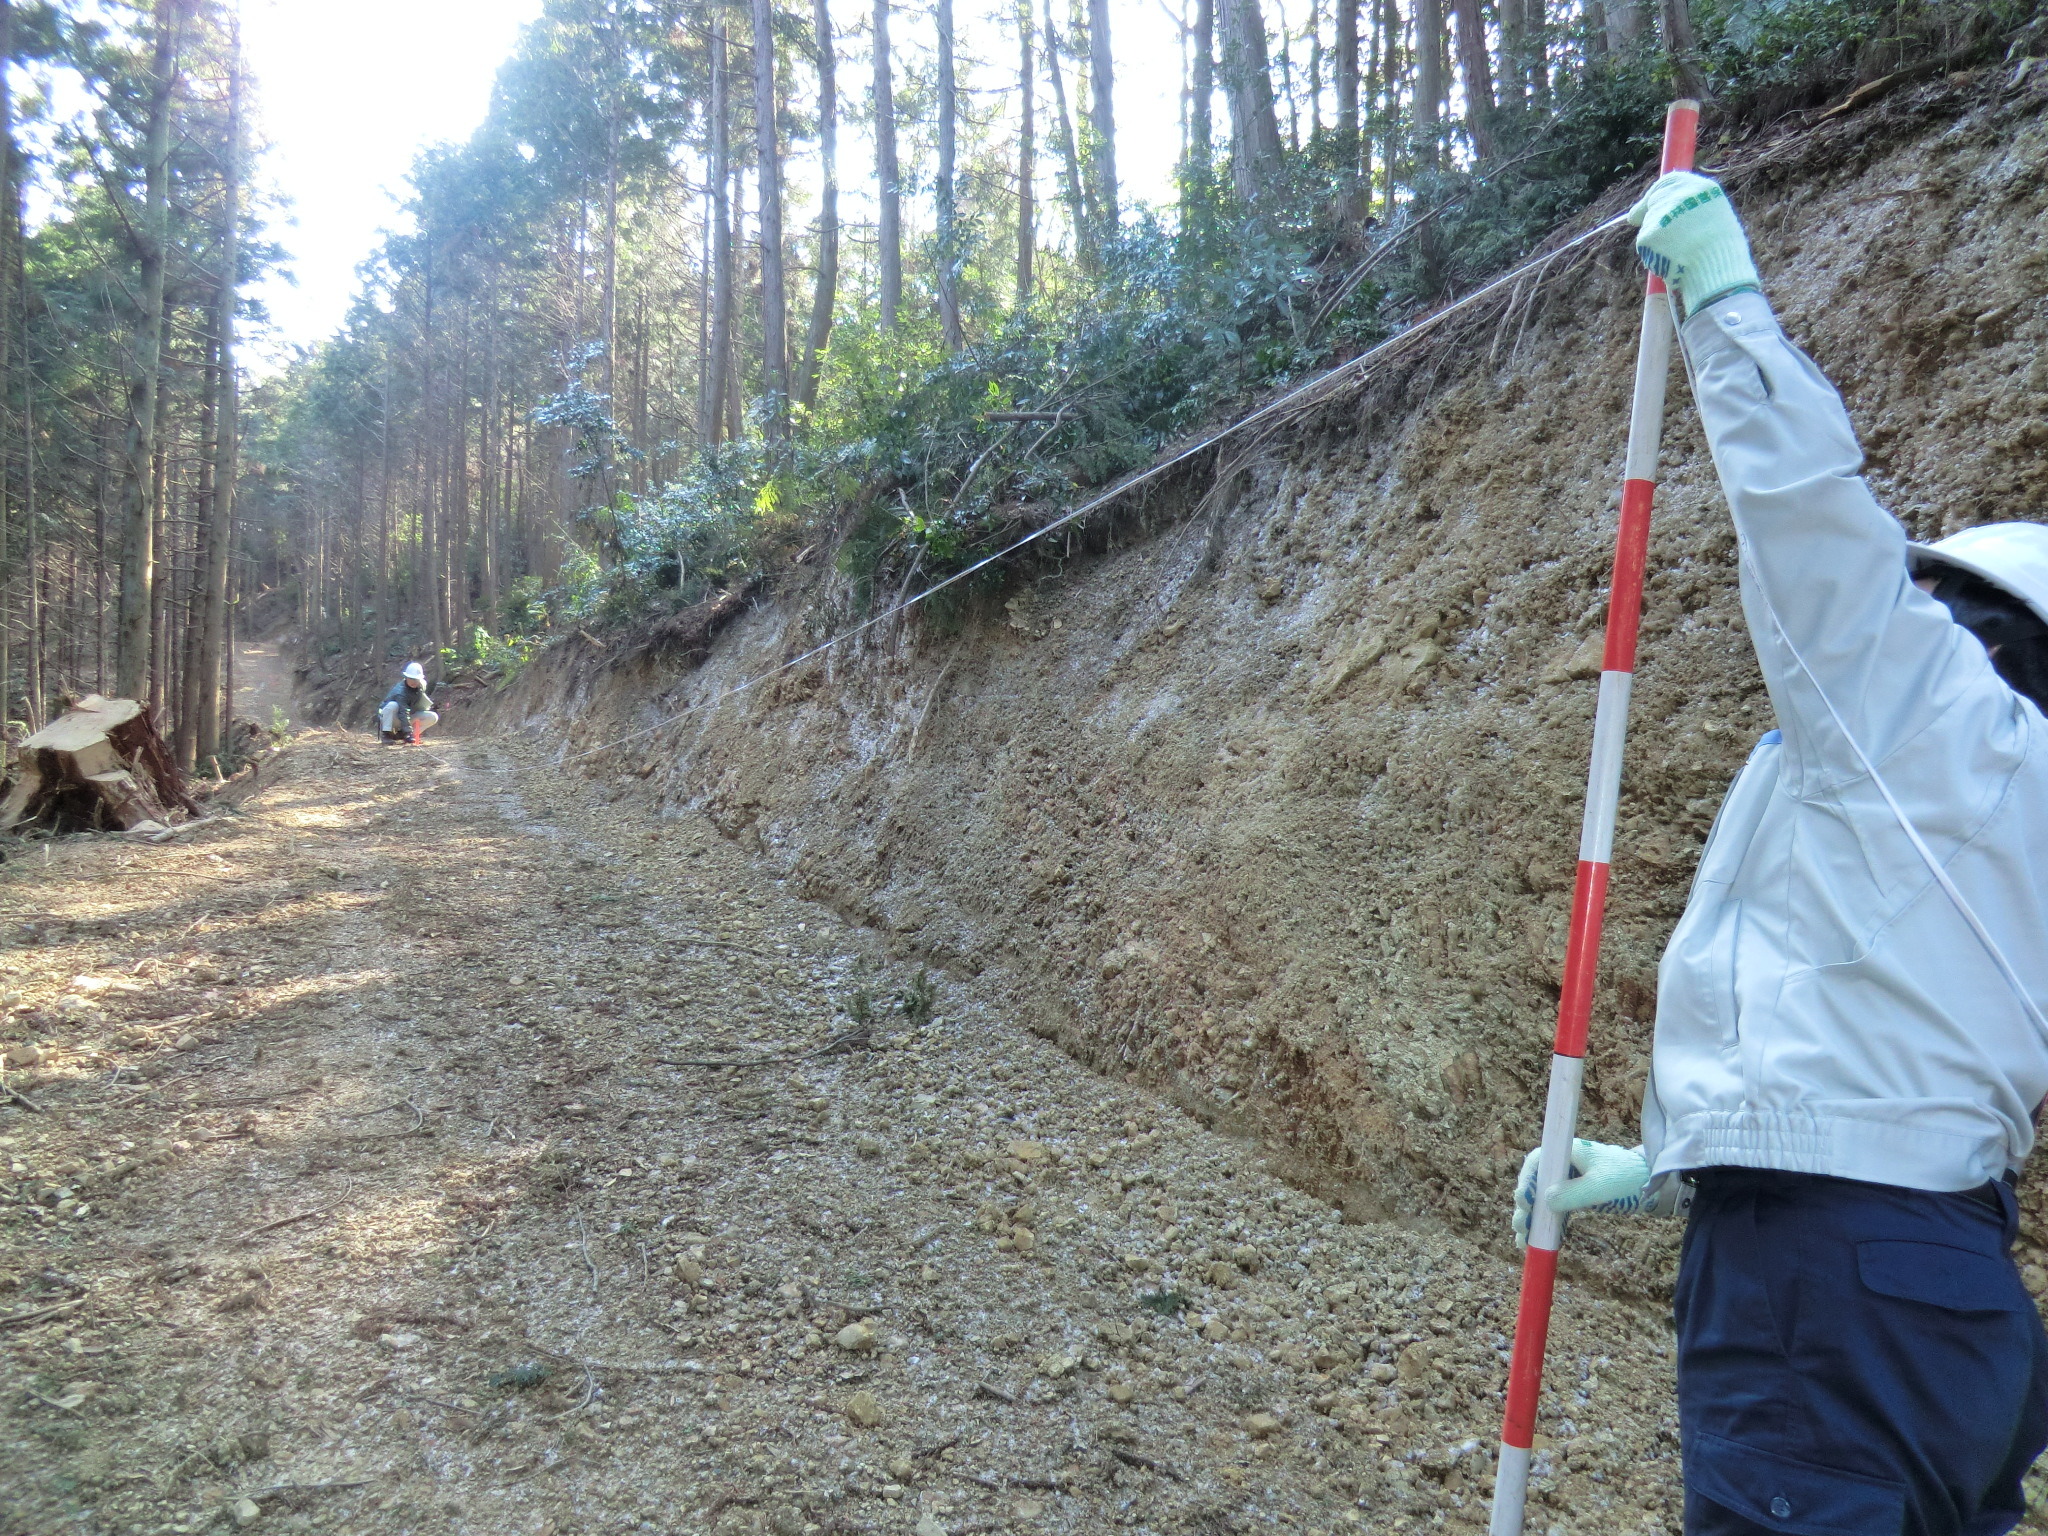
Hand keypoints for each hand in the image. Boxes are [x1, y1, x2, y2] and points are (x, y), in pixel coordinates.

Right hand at [1511, 1139, 1652, 1247]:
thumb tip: (1544, 1202)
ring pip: (1544, 1199)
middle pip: (1536, 1183)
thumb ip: (1572, 1193)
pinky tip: (1542, 1241)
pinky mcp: (1577, 1195)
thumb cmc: (1627, 1178)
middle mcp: (1565, 1164)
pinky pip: (1558, 1209)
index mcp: (1568, 1152)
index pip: (1537, 1163)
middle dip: (1526, 1206)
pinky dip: (1550, 1224)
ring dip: (1534, 1219)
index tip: (1523, 1201)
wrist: (1653, 1184)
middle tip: (1521, 1226)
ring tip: (1523, 1241)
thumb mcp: (1599, 1186)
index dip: (1526, 1182)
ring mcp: (1570, 1180)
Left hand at [1626, 170, 1761, 317]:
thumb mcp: (1714, 217)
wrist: (1716, 271)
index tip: (1648, 200)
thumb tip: (1666, 206)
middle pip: (1654, 199)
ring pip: (1648, 222)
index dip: (1656, 191)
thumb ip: (1691, 207)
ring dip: (1654, 234)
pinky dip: (1652, 251)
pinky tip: (1668, 258)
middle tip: (1634, 218)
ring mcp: (1663, 214)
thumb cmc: (1720, 251)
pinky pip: (1645, 241)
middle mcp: (1681, 196)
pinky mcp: (1649, 233)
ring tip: (1675, 250)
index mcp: (1701, 189)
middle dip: (1645, 209)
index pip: (1670, 181)